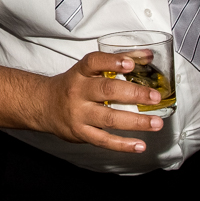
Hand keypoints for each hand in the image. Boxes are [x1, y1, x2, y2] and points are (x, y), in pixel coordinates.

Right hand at [34, 53, 164, 152]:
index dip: (112, 62)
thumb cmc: (71, 86)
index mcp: (80, 74)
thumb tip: (147, 56)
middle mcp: (78, 92)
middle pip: (106, 91)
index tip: (130, 63)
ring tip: (156, 123)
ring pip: (109, 118)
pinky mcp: (81, 133)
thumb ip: (116, 62)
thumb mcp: (87, 71)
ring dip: (135, 121)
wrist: (43, 105)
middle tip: (154, 97)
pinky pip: (103, 140)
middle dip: (134, 94)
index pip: (94, 63)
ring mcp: (79, 114)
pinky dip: (123, 144)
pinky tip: (140, 145)